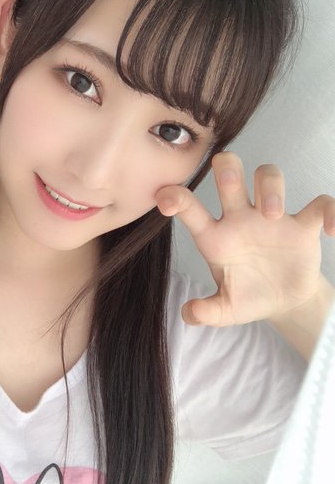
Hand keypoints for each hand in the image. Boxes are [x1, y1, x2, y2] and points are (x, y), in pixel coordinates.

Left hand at [155, 151, 334, 326]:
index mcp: (215, 235)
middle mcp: (240, 218)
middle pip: (229, 173)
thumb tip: (189, 314)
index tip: (164, 198)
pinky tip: (332, 232)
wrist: (282, 301)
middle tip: (231, 183)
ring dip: (271, 187)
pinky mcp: (303, 224)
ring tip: (273, 215)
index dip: (176, 198)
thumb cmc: (247, 296)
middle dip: (228, 169)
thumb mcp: (226, 309)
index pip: (191, 209)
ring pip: (268, 175)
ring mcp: (271, 217)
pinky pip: (320, 204)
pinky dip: (330, 210)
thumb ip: (207, 311)